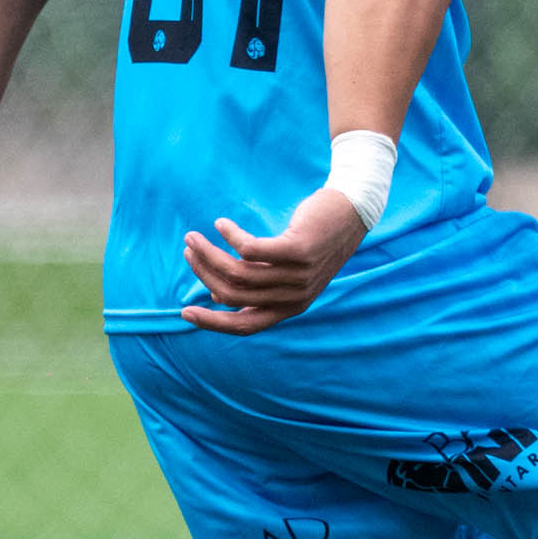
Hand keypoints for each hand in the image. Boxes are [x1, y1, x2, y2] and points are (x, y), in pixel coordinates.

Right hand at [181, 189, 365, 334]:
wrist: (352, 212)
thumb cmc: (313, 240)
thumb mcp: (287, 270)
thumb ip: (258, 285)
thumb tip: (218, 296)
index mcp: (291, 307)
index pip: (245, 326)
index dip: (213, 322)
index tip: (185, 313)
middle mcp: (295, 296)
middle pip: (234, 294)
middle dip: (204, 274)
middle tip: (188, 251)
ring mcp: (299, 274)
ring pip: (239, 272)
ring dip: (209, 254)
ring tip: (194, 237)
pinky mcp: (300, 249)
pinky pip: (251, 248)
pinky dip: (231, 236)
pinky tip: (221, 225)